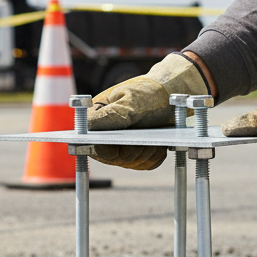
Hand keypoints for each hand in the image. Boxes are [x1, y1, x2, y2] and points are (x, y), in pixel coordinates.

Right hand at [86, 53, 206, 169]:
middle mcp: (104, 136)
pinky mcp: (137, 155)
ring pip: (131, 163)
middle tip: (146, 135)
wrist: (170, 95)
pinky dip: (155, 155)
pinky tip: (160, 141)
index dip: (104, 146)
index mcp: (95, 119)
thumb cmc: (149, 93)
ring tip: (155, 135)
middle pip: (112, 158)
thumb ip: (111, 115)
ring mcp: (120, 147)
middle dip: (132, 149)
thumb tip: (87, 126)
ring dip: (147, 151)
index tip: (122, 142)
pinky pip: (145, 164)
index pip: (90, 141)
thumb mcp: (131, 100)